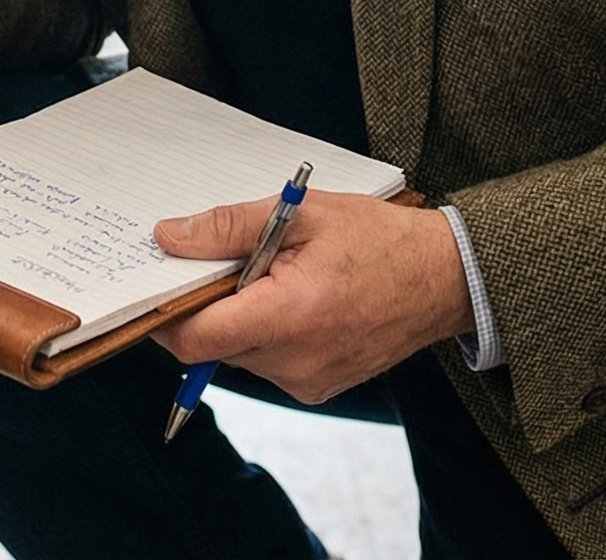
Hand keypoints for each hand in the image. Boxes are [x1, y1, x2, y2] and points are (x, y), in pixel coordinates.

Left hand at [148, 194, 474, 403]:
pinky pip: (267, 362)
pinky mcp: (316, 389)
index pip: (193, 338)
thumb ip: (229, 228)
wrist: (445, 280)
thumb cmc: (380, 240)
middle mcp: (293, 364)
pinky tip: (298, 300)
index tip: (160, 281)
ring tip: (278, 276)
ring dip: (240, 317)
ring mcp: (306, 383)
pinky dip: (267, 332)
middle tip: (232, 260)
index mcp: (287, 319)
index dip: (165, 313)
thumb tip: (168, 238)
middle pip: (212, 344)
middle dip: (209, 303)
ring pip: (238, 353)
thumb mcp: (302, 215)